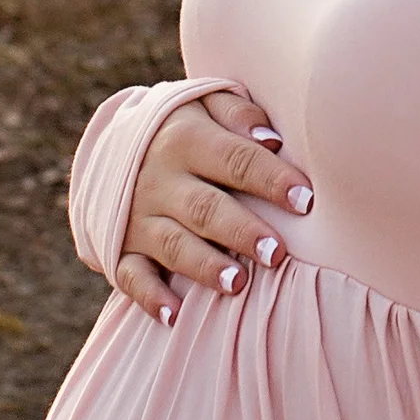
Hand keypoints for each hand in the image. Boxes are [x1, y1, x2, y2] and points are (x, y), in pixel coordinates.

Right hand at [115, 86, 312, 322]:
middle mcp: (159, 179)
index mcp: (185, 139)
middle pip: (205, 207)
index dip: (270, 179)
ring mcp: (137, 217)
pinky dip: (150, 296)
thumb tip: (273, 141)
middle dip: (240, 230)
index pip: (235, 159)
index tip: (306, 200)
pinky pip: (132, 275)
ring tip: (239, 284)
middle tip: (276, 252)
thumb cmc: (185, 129)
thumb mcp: (205, 104)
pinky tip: (174, 314)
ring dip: (205, 265)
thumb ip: (239, 114)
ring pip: (173, 244)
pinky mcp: (121, 247)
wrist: (113, 145)